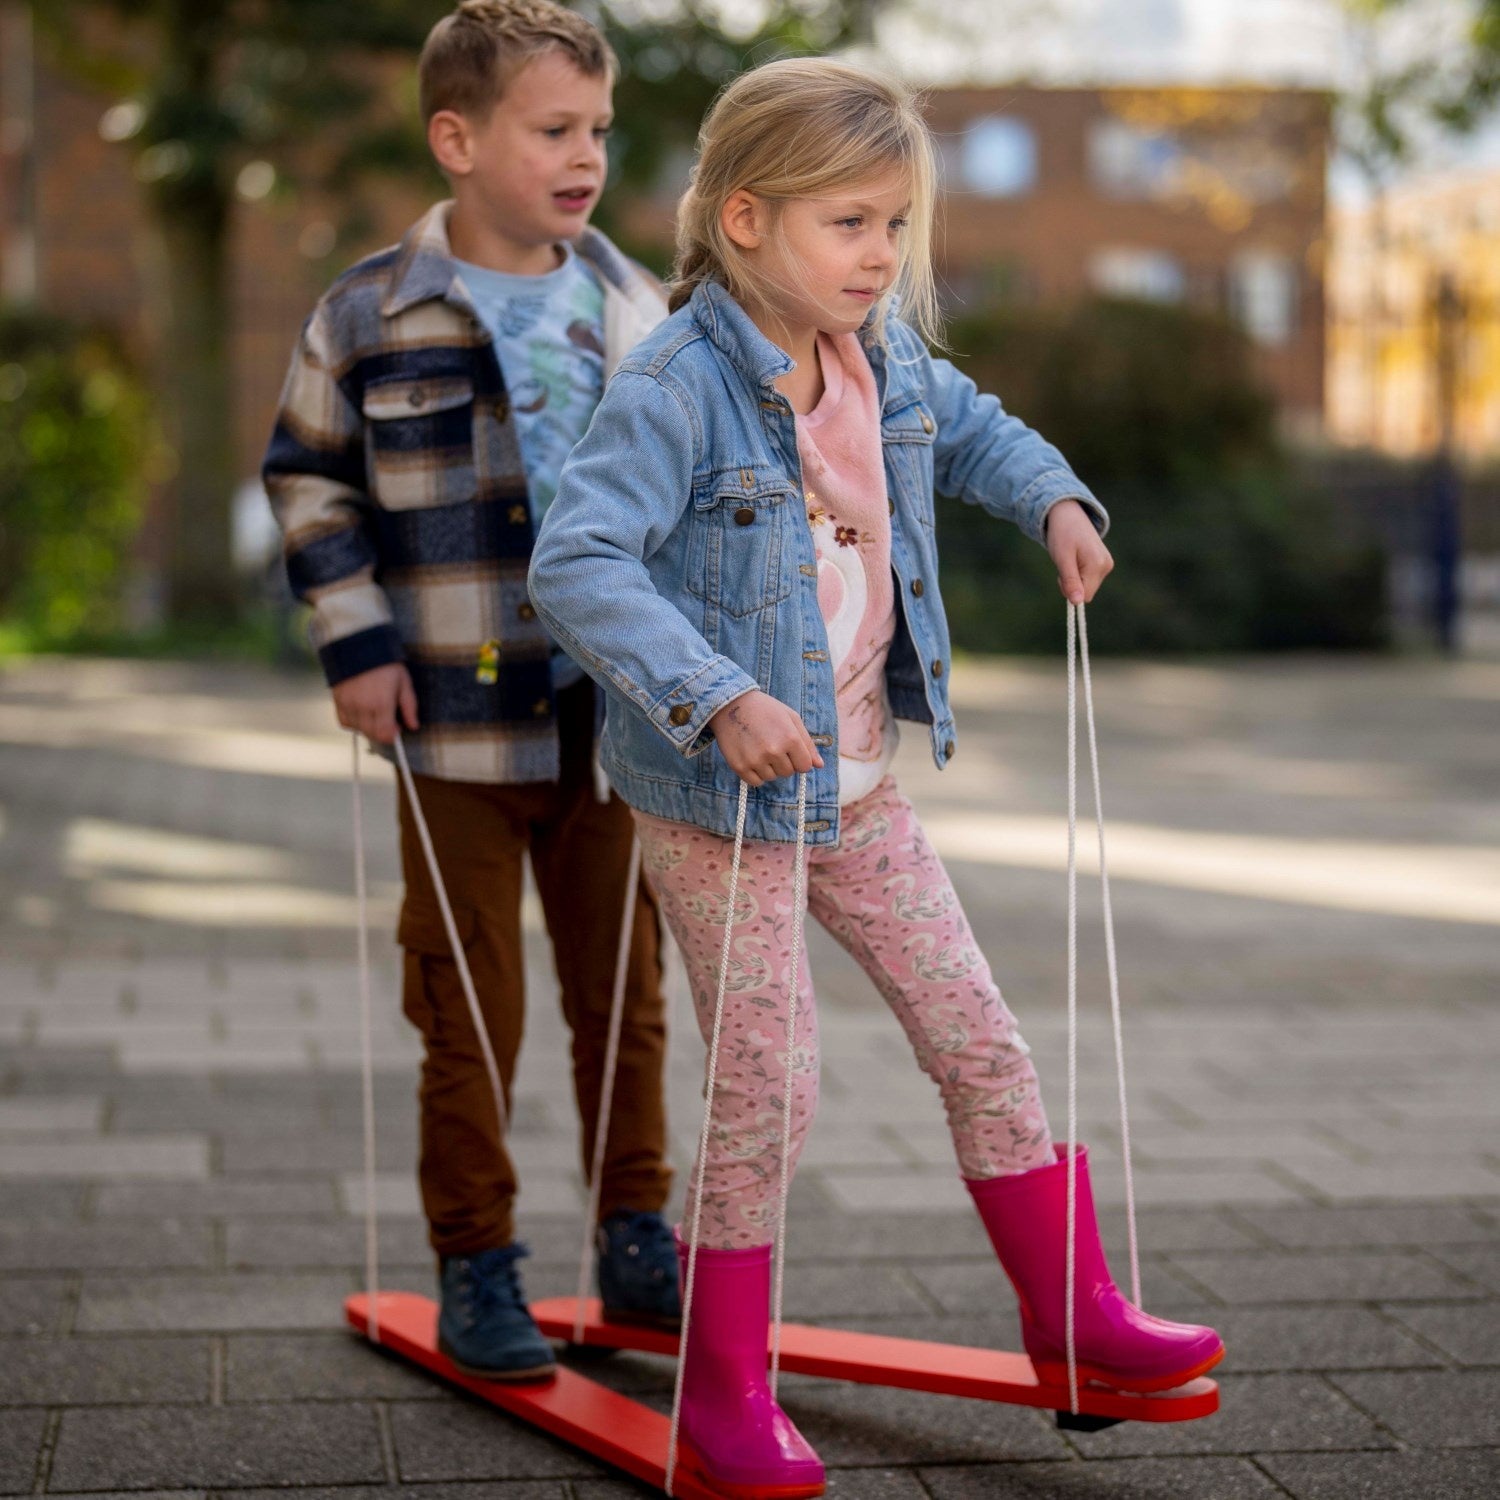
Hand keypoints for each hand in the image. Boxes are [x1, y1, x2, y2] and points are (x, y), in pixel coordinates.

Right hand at [331, 662, 418, 745]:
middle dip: (382, 732)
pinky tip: (362, 712)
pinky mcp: (338, 700)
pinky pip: (344, 722)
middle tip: (389, 720)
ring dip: (368, 727)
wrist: (359, 644)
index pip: (384, 734)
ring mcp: (348, 704)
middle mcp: (362, 707)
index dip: (393, 736)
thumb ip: (409, 707)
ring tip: (376, 712)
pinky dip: (354, 722)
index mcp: (381, 703)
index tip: (398, 727)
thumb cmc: (385, 663)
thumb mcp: (404, 682)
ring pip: (358, 729)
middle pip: (372, 734)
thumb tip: (414, 726)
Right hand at [707, 691, 824, 786]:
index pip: (804, 766)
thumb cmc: (765, 710)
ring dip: (769, 768)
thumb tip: (819, 766)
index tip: (790, 750)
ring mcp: (756, 760)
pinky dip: (755, 774)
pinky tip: (751, 757)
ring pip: (772, 778)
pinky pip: (756, 782)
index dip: (799, 759)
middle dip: (784, 762)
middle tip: (771, 745)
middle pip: (788, 773)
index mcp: (790, 738)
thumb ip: (807, 743)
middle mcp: (774, 751)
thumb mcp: (791, 718)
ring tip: (759, 748)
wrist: (731, 704)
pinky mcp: (740, 767)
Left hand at [1044, 499, 1113, 604]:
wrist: (1068, 514)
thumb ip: (1070, 581)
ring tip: (1070, 559)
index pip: (1084, 596)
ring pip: (1087, 586)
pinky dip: (1079, 573)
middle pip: (1086, 592)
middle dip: (1072, 584)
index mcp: (1098, 565)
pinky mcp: (1104, 563)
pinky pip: (1089, 578)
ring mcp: (1107, 564)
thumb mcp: (1062, 559)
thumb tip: (1077, 603)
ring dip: (1074, 578)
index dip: (1069, 590)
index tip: (1061, 575)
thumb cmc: (1062, 534)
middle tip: (1064, 565)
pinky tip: (1076, 558)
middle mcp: (1107, 566)